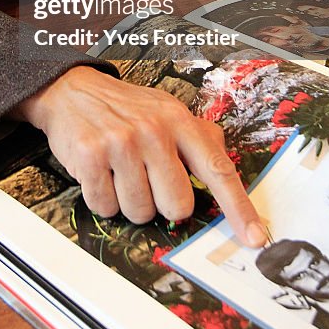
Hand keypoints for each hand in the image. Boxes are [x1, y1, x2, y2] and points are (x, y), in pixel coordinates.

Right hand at [13, 67, 266, 246]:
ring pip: (140, 212)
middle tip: (147, 180)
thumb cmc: (126, 108)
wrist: (72, 91)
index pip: (217, 169)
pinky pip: (106, 207)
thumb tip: (227, 167)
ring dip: (129, 203)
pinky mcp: (91, 157)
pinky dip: (103, 200)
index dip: (238, 207)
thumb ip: (198, 137)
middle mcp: (153, 130)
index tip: (255, 237)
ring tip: (120, 173)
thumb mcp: (166, 110)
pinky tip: (100, 175)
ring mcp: (121, 143)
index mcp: (179, 120)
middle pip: (178, 206)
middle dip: (162, 204)